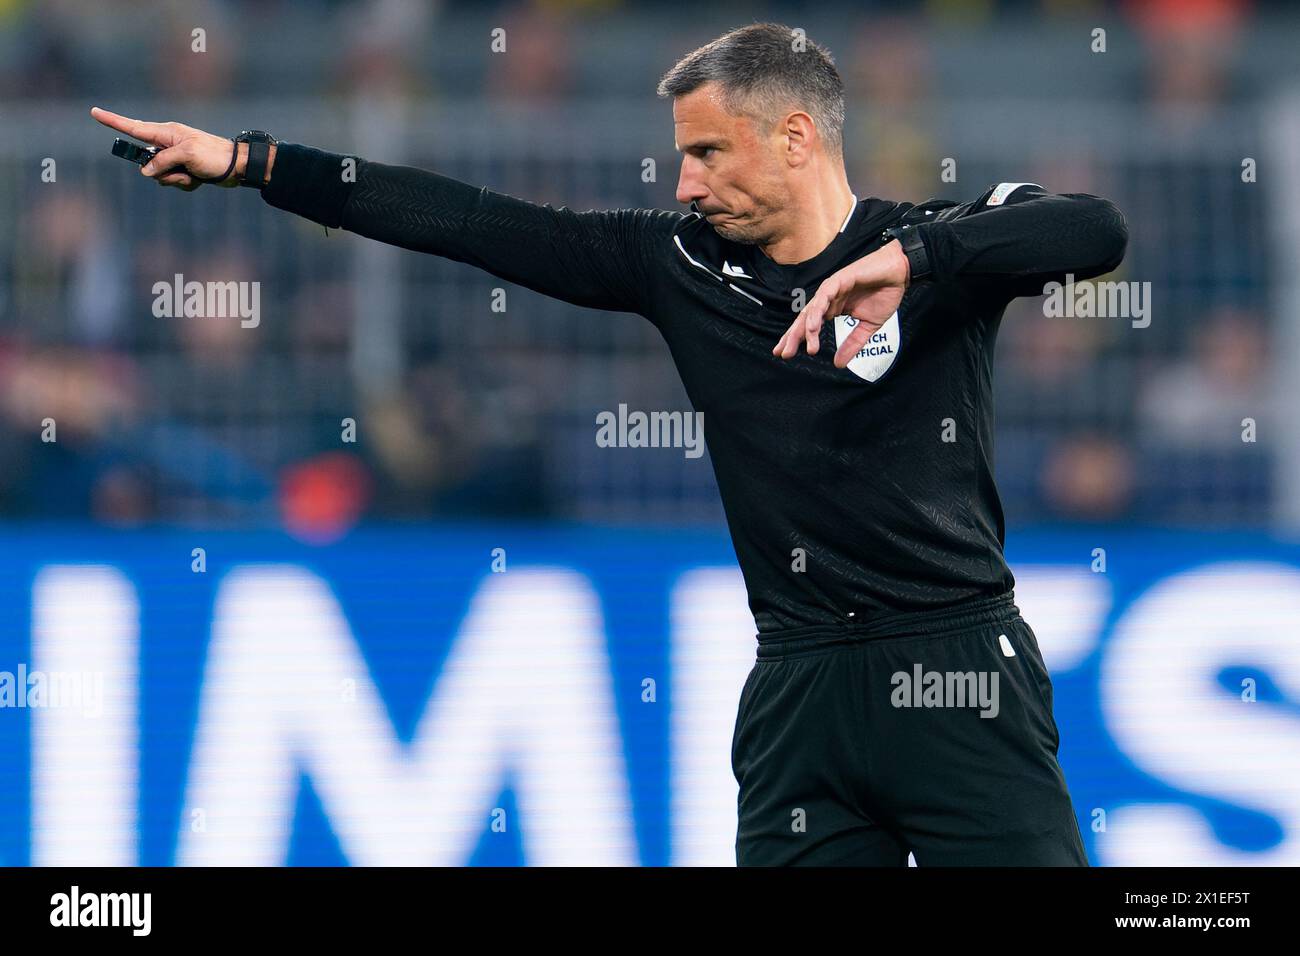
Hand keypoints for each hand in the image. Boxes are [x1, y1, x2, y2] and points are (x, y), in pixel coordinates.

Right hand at [90, 106, 241, 190]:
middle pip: (146, 160)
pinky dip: (185, 184)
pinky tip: (199, 180)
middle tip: (182, 170)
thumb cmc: (214, 155)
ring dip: (175, 180)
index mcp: (167, 132)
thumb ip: (163, 161)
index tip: (94, 112)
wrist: (237, 168)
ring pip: (159, 175)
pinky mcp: (184, 171)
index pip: (133, 127)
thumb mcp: (186, 155)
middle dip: (160, 171)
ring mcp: (175, 158)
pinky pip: (173, 182)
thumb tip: (146, 172)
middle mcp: (168, 144)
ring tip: (193, 175)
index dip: (113, 121)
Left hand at [773, 239, 909, 367]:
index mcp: (832, 309)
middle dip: (793, 336)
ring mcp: (832, 288)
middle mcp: (828, 299)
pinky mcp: (840, 279)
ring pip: (812, 309)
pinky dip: (818, 310)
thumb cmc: (884, 294)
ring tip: (804, 345)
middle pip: (805, 319)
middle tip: (783, 353)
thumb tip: (838, 365)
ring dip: (806, 328)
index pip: (809, 326)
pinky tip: (813, 325)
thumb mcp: (868, 326)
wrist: (900, 272)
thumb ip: (852, 344)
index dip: (798, 339)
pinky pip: (824, 296)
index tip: (785, 355)